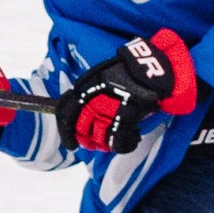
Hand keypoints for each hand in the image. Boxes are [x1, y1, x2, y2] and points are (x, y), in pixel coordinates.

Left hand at [55, 29, 195, 153]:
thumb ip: (89, 96)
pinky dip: (124, 145)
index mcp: (83, 87)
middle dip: (88, 141)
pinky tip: (130, 141)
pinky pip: (118, 140)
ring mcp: (107, 107)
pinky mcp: (125, 115)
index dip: (66, 133)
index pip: (64, 114)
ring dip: (106, 144)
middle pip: (81, 130)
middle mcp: (91, 99)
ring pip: (99, 137)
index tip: (72, 144)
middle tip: (97, 145)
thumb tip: (84, 117)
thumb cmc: (126, 72)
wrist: (148, 67)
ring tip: (115, 142)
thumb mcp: (99, 78)